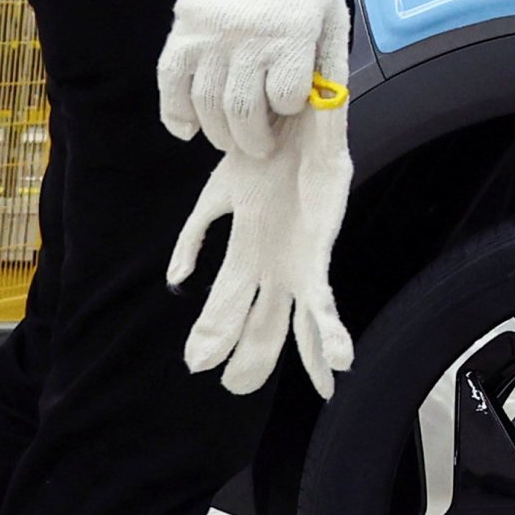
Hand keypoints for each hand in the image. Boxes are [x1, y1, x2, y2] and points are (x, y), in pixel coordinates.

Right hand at [158, 0, 345, 161]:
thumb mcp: (334, 15)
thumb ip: (328, 62)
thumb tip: (322, 107)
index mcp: (293, 35)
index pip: (285, 99)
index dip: (288, 111)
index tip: (288, 108)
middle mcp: (250, 39)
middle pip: (242, 111)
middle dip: (252, 139)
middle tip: (258, 147)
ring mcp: (211, 37)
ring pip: (206, 104)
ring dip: (218, 132)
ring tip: (229, 139)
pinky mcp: (183, 32)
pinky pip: (171, 82)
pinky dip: (175, 113)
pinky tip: (187, 129)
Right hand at [166, 76, 354, 397]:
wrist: (292, 125)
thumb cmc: (259, 157)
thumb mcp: (216, 198)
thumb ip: (194, 239)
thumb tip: (175, 283)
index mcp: (245, 257)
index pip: (224, 309)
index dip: (212, 337)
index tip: (196, 366)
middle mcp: (272, 268)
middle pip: (258, 324)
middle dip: (248, 356)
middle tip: (233, 387)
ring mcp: (296, 266)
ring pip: (292, 325)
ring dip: (294, 356)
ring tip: (311, 388)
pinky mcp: (318, 257)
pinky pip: (323, 304)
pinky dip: (330, 334)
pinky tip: (340, 361)